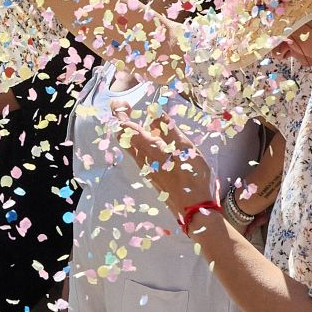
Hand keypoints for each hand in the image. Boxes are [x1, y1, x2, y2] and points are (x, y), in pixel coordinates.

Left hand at [111, 101, 213, 220]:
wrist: (192, 208)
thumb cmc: (192, 176)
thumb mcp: (185, 148)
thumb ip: (168, 129)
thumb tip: (154, 113)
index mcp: (149, 149)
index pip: (127, 129)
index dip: (120, 115)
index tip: (119, 103)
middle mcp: (143, 159)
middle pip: (124, 138)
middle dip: (121, 121)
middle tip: (124, 107)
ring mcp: (146, 169)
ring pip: (131, 148)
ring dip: (130, 133)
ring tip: (137, 121)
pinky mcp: (152, 176)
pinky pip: (140, 156)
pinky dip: (140, 143)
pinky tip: (152, 142)